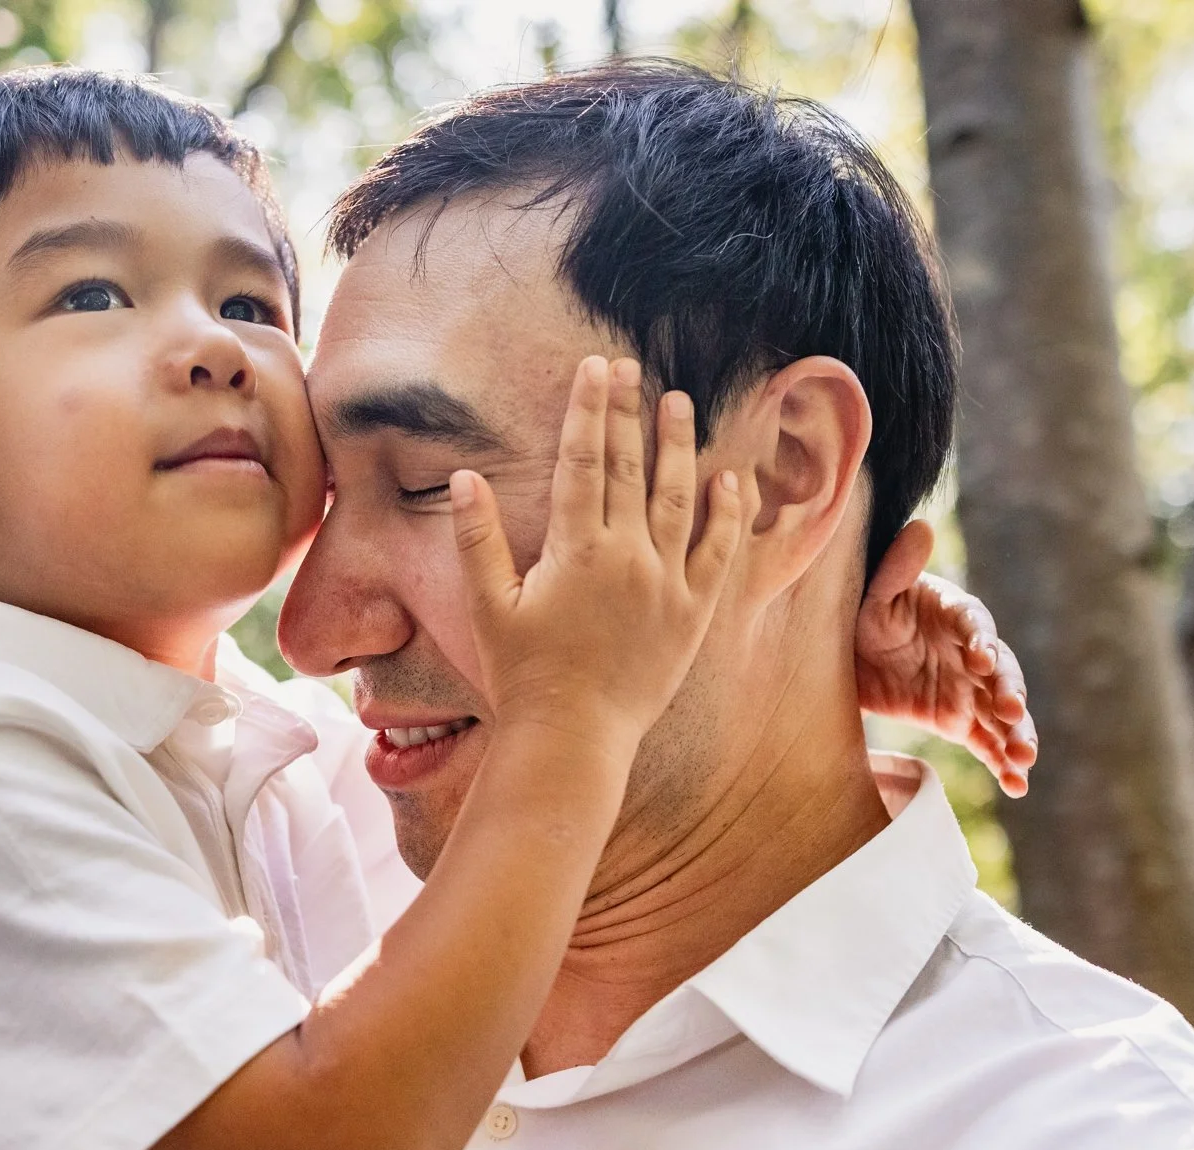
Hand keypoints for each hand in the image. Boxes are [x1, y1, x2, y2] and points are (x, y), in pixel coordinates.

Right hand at [452, 355, 741, 761]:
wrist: (573, 739)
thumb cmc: (523, 678)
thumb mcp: (488, 609)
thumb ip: (477, 540)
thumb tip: (464, 477)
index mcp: (576, 550)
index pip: (583, 461)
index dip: (589, 410)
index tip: (595, 368)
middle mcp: (627, 557)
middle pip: (628, 468)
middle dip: (628, 411)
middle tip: (632, 366)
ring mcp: (665, 583)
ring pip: (677, 498)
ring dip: (677, 446)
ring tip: (678, 402)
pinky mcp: (691, 614)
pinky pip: (718, 553)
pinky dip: (727, 514)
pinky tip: (730, 478)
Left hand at [854, 519, 1036, 797]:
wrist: (847, 657)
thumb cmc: (863, 615)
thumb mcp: (873, 594)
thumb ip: (896, 569)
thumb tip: (920, 528)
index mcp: (955, 615)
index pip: (975, 625)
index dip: (980, 642)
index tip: (979, 661)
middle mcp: (972, 653)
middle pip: (1001, 672)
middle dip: (1008, 693)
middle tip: (1011, 714)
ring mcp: (971, 690)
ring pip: (1002, 713)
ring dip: (1016, 735)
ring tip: (1024, 760)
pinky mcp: (963, 721)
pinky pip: (989, 744)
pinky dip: (1004, 764)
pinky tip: (1017, 787)